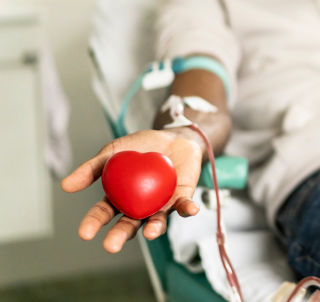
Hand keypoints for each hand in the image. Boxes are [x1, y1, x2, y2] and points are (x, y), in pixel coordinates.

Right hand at [61, 129, 202, 252]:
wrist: (173, 137)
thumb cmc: (141, 146)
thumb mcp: (113, 151)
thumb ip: (92, 167)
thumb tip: (65, 185)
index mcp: (119, 198)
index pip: (103, 213)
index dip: (94, 223)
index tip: (84, 233)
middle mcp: (139, 206)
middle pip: (128, 225)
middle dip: (120, 236)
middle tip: (111, 246)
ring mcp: (161, 204)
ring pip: (156, 221)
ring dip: (154, 228)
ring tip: (149, 232)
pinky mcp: (182, 197)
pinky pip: (184, 206)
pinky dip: (188, 209)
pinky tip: (190, 210)